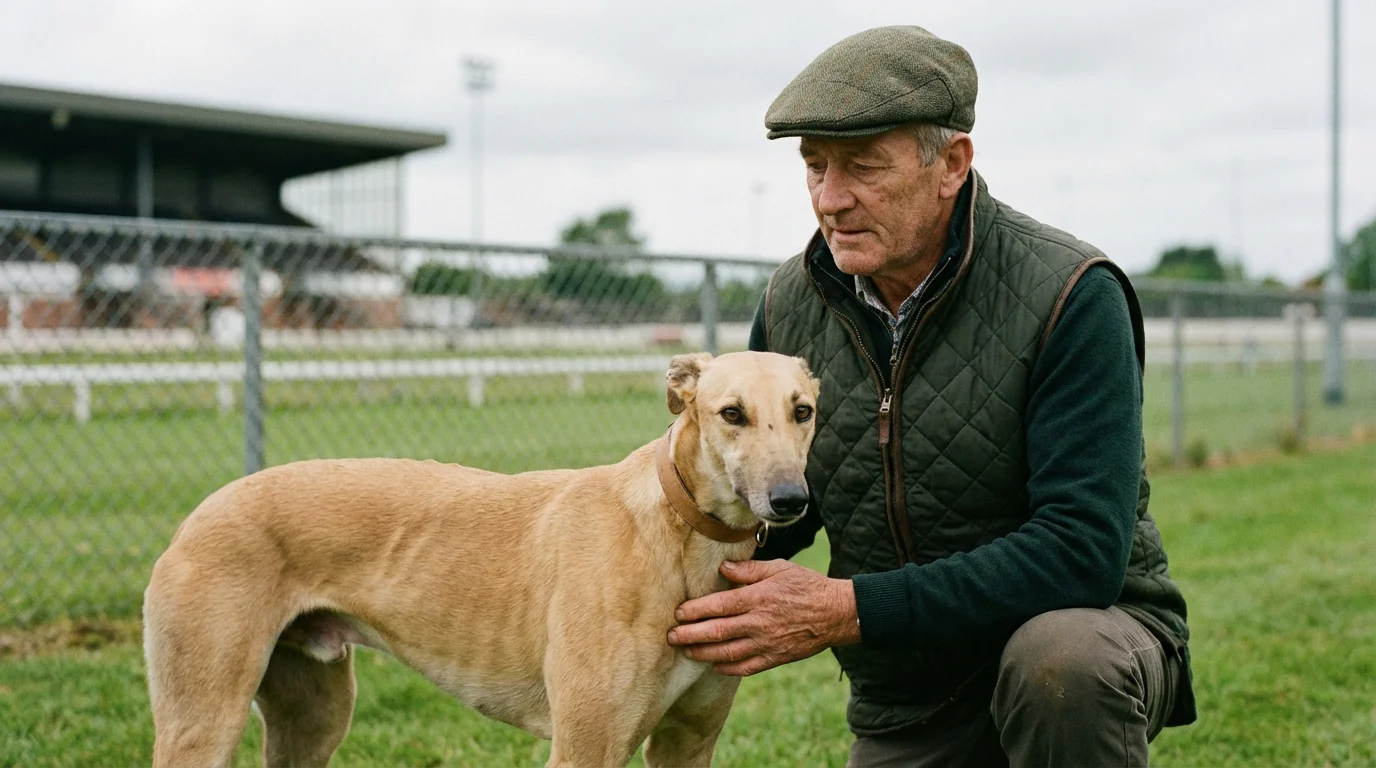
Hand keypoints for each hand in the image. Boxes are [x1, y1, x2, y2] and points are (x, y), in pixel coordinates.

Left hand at [665, 559, 860, 676]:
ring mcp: (767, 643)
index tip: (678, 613)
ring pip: (727, 653)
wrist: (836, 613)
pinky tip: (714, 666)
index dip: (695, 611)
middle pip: (717, 631)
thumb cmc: (807, 585)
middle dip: (690, 635)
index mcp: (757, 598)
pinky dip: (728, 668)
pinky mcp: (776, 658)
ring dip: (703, 653)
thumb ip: (749, 570)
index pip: (718, 606)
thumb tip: (723, 568)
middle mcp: (759, 622)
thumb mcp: (779, 569)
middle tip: (670, 637)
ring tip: (686, 652)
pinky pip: (746, 667)